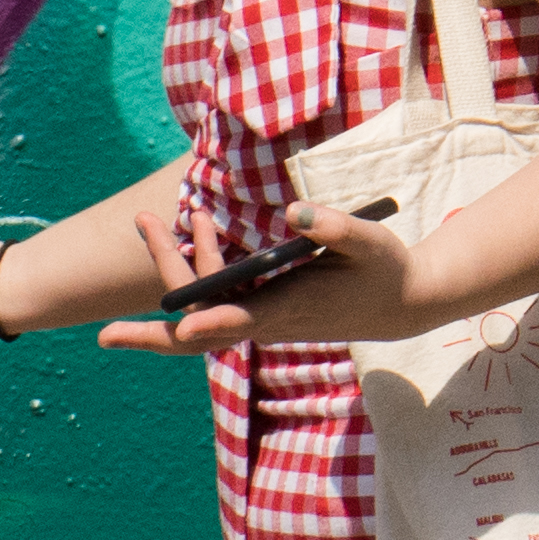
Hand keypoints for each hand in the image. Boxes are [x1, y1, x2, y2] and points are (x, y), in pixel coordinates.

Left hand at [113, 209, 422, 359]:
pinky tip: (196, 228)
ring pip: (198, 312)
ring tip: (154, 217)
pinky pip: (213, 302)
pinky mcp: (261, 311)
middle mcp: (267, 321)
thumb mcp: (368, 241)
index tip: (178, 326)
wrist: (399, 304)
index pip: (240, 320)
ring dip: (173, 264)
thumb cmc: (385, 269)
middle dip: (159, 289)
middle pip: (197, 327)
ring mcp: (260, 320)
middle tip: (139, 228)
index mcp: (290, 307)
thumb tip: (294, 212)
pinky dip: (196, 269)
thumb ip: (332, 228)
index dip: (208, 323)